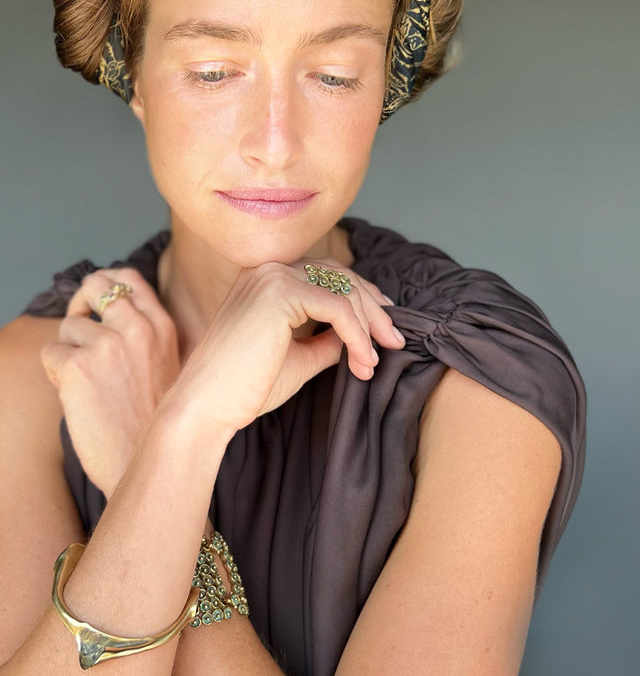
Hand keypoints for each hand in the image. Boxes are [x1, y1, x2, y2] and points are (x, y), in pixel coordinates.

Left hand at [41, 268, 179, 497]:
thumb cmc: (153, 422)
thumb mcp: (166, 365)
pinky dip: (55, 374)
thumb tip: (107, 308)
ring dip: (69, 351)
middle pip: (95, 284)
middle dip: (80, 304)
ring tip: (87, 383)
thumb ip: (144, 334)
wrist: (148, 463)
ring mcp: (108, 346)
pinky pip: (51, 353)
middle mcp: (137, 329)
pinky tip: (77, 397)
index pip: (130, 279)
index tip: (98, 303)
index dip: (107, 284)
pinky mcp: (78, 368)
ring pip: (69, 326)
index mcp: (162, 327)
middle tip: (79, 328)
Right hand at [170, 258, 404, 437]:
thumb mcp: (299, 357)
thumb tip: (360, 335)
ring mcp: (272, 276)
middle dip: (374, 309)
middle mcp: (269, 269)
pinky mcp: (279, 292)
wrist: (207, 407)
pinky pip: (338, 308)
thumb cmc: (247, 387)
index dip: (363, 299)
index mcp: (267, 278)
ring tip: (373, 362)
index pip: (329, 275)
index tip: (385, 329)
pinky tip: (363, 362)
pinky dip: (358, 335)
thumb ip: (328, 339)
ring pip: (344, 290)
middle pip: (341, 276)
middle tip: (395, 341)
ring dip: (368, 326)